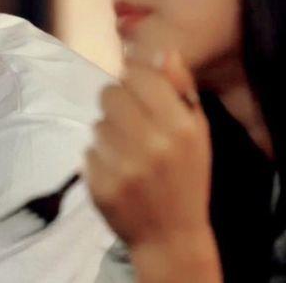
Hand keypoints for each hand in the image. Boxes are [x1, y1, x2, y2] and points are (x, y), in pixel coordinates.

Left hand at [84, 48, 213, 250]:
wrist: (170, 235)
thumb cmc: (186, 176)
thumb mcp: (197, 131)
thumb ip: (180, 88)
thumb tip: (162, 49)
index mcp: (180, 126)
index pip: (137, 75)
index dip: (134, 79)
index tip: (138, 92)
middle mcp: (152, 144)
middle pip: (110, 92)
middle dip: (117, 102)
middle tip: (131, 122)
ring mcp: (124, 166)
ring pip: (97, 122)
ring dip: (109, 131)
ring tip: (128, 151)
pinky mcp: (100, 184)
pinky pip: (88, 150)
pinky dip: (99, 157)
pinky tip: (118, 171)